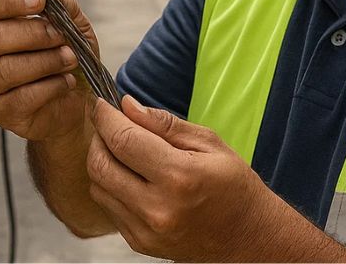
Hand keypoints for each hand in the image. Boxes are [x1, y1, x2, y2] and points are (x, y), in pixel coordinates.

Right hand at [0, 0, 99, 141]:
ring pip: (6, 69)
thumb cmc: (70, 60)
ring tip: (71, 58)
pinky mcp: (0, 112)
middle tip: (61, 35)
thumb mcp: (74, 26)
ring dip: (45, 61)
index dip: (10, 0)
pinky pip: (20, 97)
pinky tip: (67, 82)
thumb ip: (61, 3)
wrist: (80, 104)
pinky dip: (50, 87)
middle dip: (32, 33)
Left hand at [86, 95, 345, 261]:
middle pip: (100, 165)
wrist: (247, 238)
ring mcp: (146, 230)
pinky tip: (129, 174)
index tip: (102, 103)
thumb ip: (165, 124)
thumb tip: (128, 105)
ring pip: (98, 187)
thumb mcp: (210, 143)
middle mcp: (157, 208)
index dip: (106, 117)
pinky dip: (111, 185)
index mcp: (179, 177)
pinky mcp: (140, 243)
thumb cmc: (234, 185)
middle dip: (98, 137)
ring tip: (119, 147)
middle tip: (108, 123)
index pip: (124, 140)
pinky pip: (109, 207)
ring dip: (101, 161)